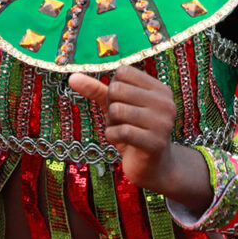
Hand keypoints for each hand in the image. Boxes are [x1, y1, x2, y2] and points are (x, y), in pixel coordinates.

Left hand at [69, 66, 178, 191]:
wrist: (153, 167)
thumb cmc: (134, 132)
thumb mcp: (116, 107)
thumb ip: (96, 90)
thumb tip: (72, 77)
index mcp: (160, 89)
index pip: (123, 72)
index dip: (114, 88)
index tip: (124, 105)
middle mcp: (165, 103)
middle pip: (117, 89)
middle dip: (111, 107)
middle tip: (122, 122)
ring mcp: (162, 123)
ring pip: (116, 110)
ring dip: (111, 123)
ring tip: (123, 132)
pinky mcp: (155, 143)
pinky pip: (120, 131)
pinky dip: (112, 136)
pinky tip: (121, 142)